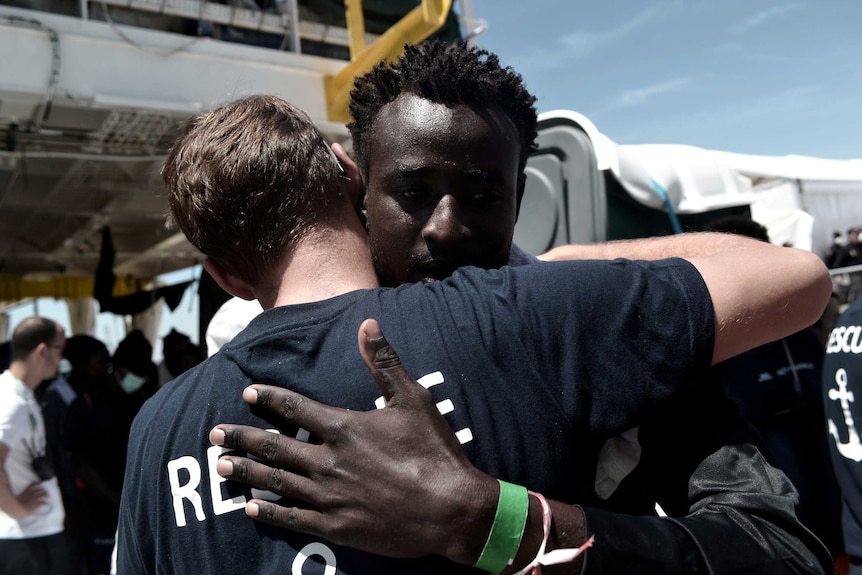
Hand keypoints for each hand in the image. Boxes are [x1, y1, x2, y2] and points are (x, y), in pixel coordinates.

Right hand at [16, 481, 48, 517]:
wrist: (19, 509)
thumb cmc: (14, 505)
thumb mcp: (14, 500)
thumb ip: (16, 498)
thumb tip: (13, 499)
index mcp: (26, 492)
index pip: (33, 485)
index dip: (37, 483)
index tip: (40, 482)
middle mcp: (32, 494)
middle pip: (41, 490)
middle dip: (44, 491)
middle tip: (45, 492)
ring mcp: (36, 499)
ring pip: (44, 495)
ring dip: (46, 496)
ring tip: (48, 497)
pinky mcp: (38, 504)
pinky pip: (44, 503)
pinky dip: (46, 504)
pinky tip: (47, 505)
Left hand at [210, 319, 496, 564]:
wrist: (452, 509)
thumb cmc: (434, 451)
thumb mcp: (413, 399)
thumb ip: (384, 362)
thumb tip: (367, 323)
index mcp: (344, 428)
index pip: (295, 409)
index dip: (269, 399)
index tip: (248, 392)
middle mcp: (329, 462)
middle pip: (276, 447)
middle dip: (242, 438)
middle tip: (214, 434)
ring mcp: (330, 497)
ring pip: (277, 482)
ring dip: (247, 472)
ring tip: (222, 465)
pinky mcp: (337, 527)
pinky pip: (293, 519)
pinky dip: (269, 512)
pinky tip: (250, 507)